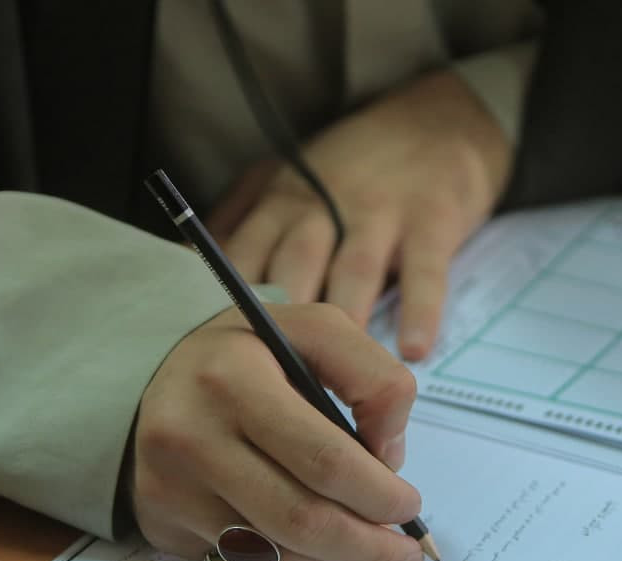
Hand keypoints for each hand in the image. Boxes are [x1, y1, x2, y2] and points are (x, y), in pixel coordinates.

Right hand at [128, 303, 423, 560]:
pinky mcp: (161, 522)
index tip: (409, 504)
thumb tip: (387, 459)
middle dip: (368, 544)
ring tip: (373, 551)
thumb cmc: (251, 356)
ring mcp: (170, 487)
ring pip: (275, 554)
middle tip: (404, 551)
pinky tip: (324, 551)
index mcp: (233, 377)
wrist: (156, 379)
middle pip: (301, 519)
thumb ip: (371, 377)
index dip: (379, 493)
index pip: (325, 458)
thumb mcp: (314, 330)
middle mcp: (191, 436)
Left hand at [208, 69, 512, 360]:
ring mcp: (379, 211)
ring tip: (338, 376)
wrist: (436, 121)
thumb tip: (185, 268)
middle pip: (294, 265)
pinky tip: (412, 352)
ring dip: (343, 319)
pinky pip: (423, 269)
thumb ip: (240, 222)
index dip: (227, 306)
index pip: (243, 256)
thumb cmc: (350, 170)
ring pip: (354, 269)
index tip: (216, 354)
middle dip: (280, 321)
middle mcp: (324, 207)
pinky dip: (419, 310)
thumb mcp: (286, 181)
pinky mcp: (432, 218)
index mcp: (281, 203)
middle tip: (270, 378)